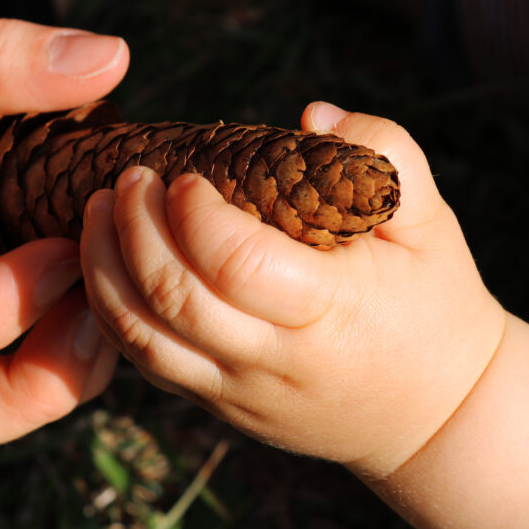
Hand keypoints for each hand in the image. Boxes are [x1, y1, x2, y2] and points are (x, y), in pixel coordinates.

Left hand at [80, 103, 506, 478]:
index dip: (194, 215)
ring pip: (140, 339)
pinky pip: (142, 362)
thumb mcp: (429, 223)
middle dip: (131, 230)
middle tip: (125, 179)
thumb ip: (386, 153)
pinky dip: (109, 309)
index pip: (237, 264)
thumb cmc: (428, 303)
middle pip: (171, 300)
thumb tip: (313, 116)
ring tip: (95, 211)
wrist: (433, 412)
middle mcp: (274, 360)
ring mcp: (237, 391)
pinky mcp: (215, 404)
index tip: (182, 175)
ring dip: (102, 269)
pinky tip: (105, 260)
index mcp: (332, 311)